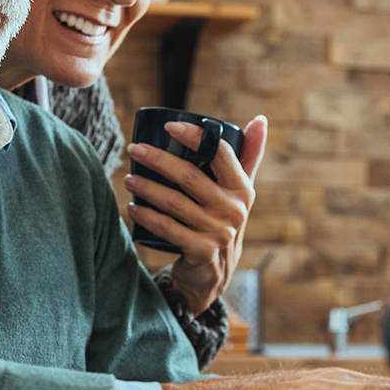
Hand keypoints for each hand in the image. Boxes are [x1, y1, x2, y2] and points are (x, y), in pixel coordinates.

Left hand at [125, 116, 268, 313]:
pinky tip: (133, 207)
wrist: (216, 271)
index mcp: (243, 188)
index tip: (169, 126)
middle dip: (159, 159)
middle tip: (135, 149)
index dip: (195, 136)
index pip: (221, 153)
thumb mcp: (239, 189)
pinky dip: (147, 216)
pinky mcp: (201, 251)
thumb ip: (248, 155)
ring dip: (147, 188)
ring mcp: (218, 232)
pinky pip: (168, 229)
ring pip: (174, 202)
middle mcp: (234, 209)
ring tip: (130, 179)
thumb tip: (260, 118)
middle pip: (190, 176)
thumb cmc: (222, 218)